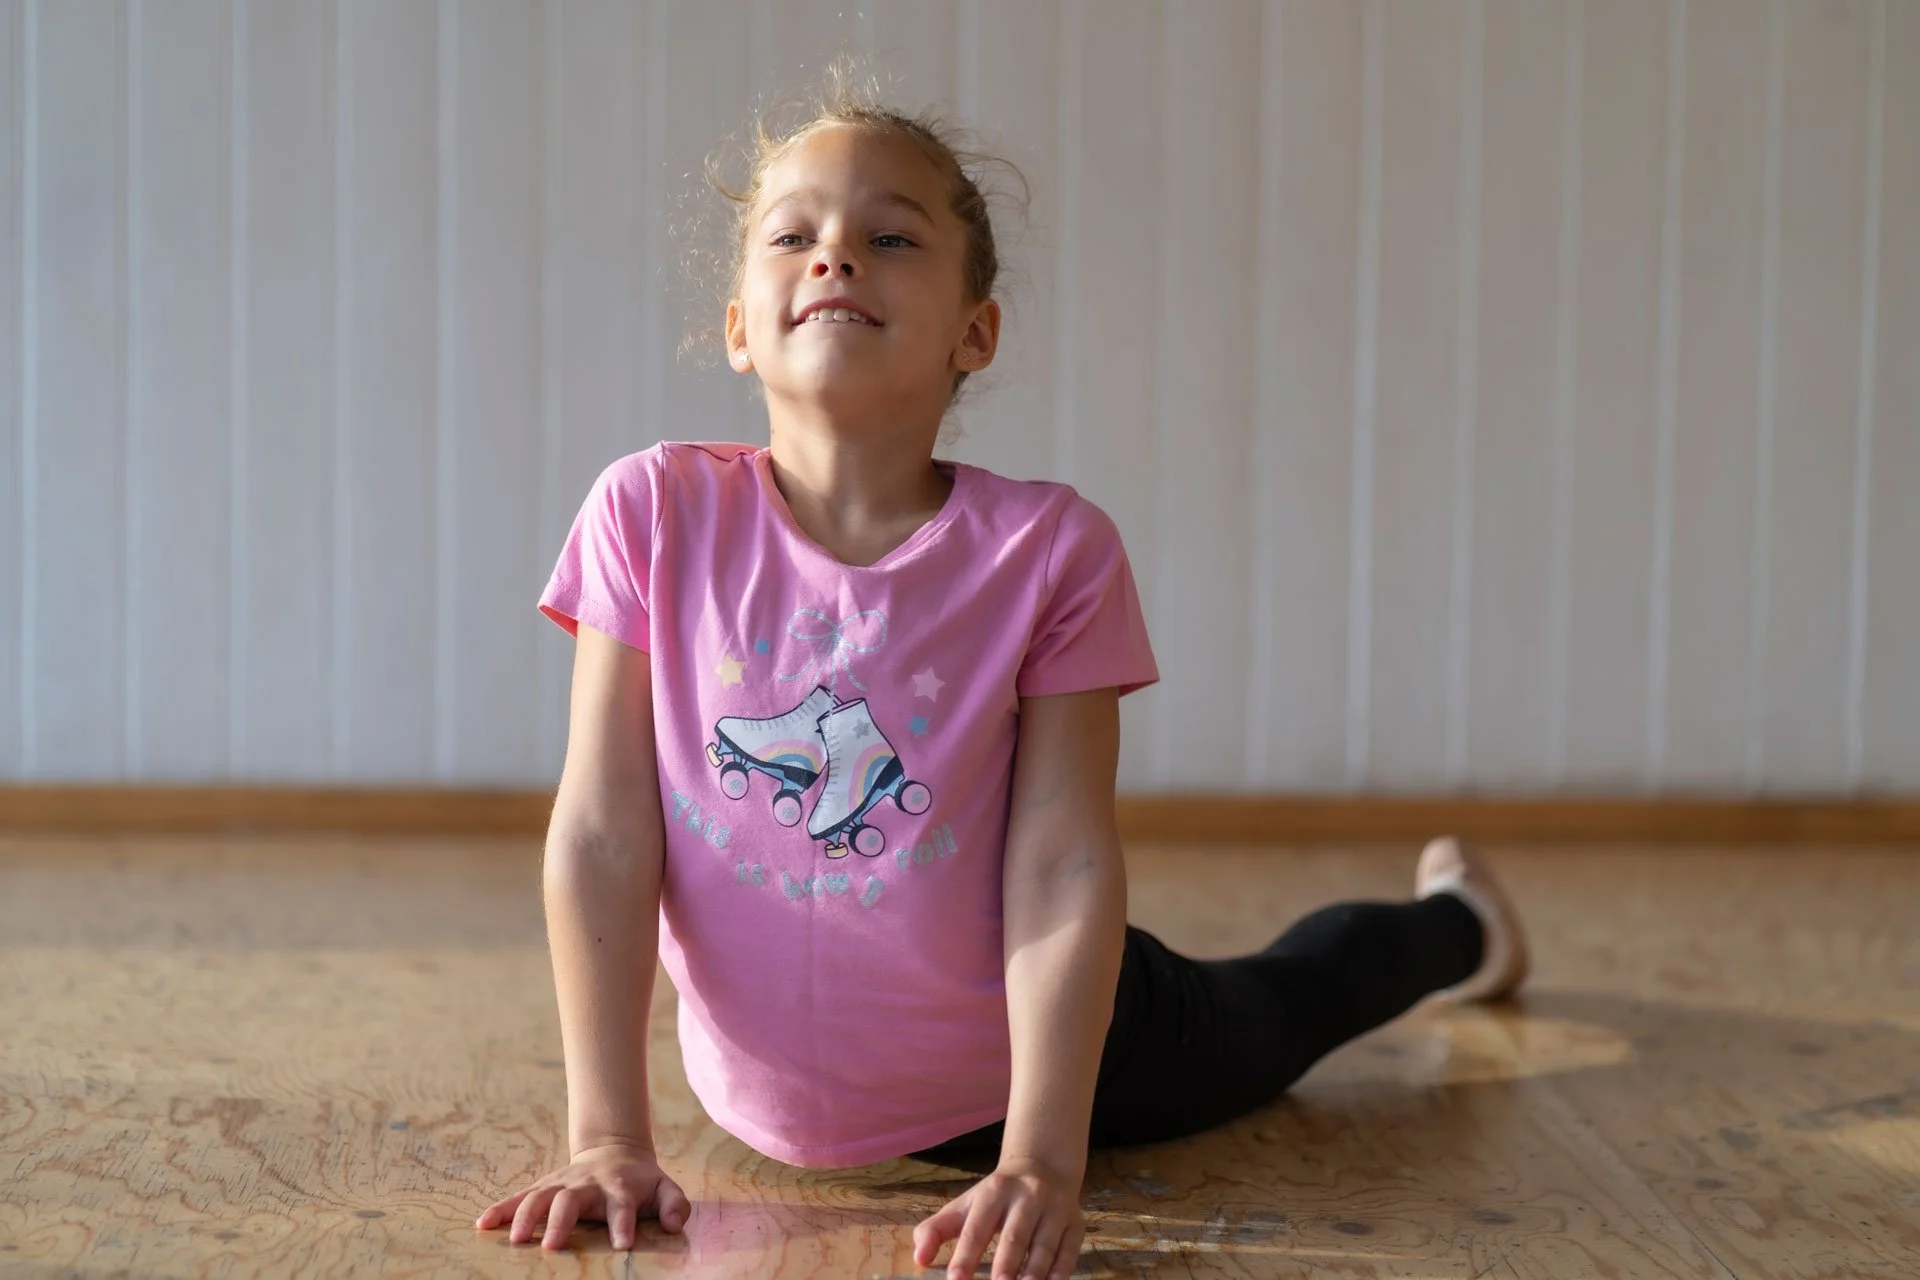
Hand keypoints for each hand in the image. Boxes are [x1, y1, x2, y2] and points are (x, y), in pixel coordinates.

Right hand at [475, 1142, 689, 1250]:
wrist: (614, 1152)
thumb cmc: (641, 1182)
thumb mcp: (665, 1188)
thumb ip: (674, 1205)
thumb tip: (673, 1224)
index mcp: (619, 1187)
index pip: (622, 1205)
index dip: (623, 1223)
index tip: (622, 1244)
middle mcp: (586, 1184)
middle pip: (570, 1200)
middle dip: (561, 1222)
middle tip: (552, 1246)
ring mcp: (561, 1184)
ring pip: (539, 1196)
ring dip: (525, 1216)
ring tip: (515, 1240)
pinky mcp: (542, 1188)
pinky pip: (518, 1197)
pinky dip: (500, 1209)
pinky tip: (483, 1224)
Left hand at [912, 1156, 1085, 1279]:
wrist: (1043, 1167)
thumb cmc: (995, 1197)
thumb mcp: (965, 1205)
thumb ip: (936, 1230)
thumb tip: (919, 1259)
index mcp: (994, 1192)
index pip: (977, 1227)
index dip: (966, 1255)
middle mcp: (1027, 1197)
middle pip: (1015, 1236)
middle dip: (1006, 1266)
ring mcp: (1055, 1209)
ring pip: (1045, 1247)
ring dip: (1033, 1274)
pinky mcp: (1075, 1224)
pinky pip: (1069, 1252)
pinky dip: (1060, 1273)